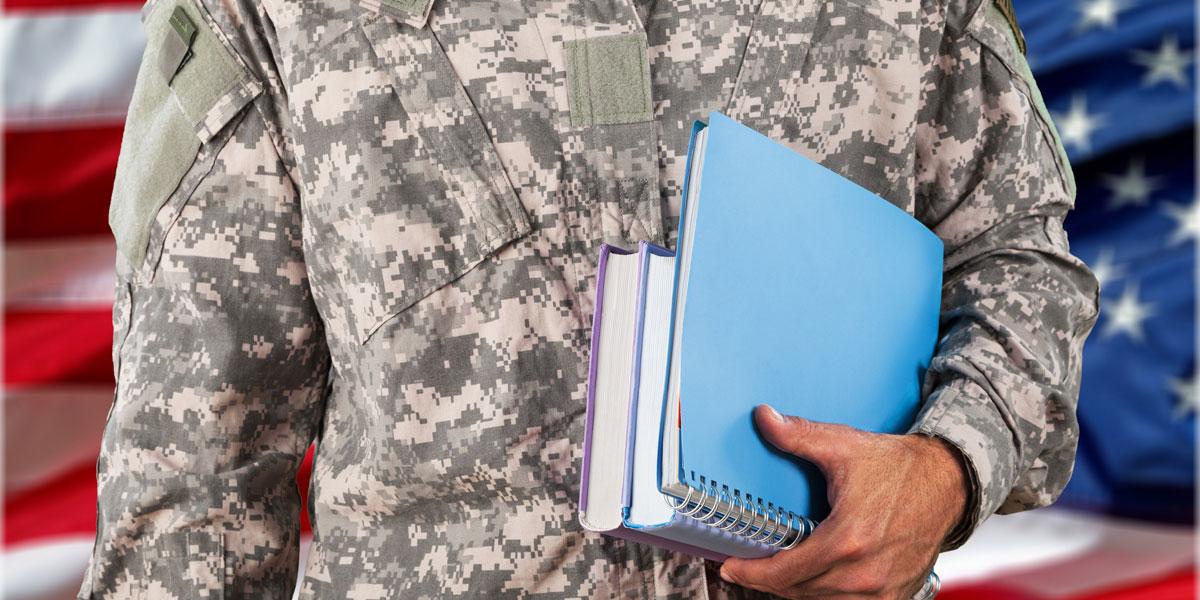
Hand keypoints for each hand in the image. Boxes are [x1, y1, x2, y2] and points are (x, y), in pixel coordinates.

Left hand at [719, 404, 967, 598]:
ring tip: (777, 572)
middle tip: (747, 567)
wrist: (948, 482)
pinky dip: (826, 596)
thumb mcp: (844, 446)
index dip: (752, 573)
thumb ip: (798, 435)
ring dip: (796, 590)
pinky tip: (813, 579)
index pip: (785, 572)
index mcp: (848, 539)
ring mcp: (882, 590)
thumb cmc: (899, 467)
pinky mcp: (895, 596)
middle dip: (768, 581)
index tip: (731, 567)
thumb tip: (764, 418)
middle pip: (798, 591)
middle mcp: (865, 572)